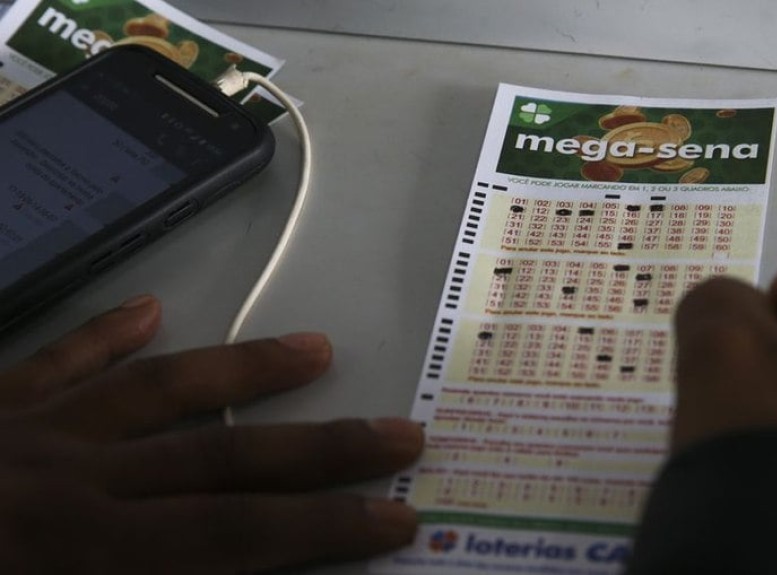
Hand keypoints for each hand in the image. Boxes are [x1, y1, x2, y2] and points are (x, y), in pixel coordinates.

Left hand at [0, 296, 423, 572]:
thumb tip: (231, 563)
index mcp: (85, 554)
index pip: (235, 535)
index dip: (323, 527)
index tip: (394, 516)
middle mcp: (69, 483)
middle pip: (222, 457)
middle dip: (320, 448)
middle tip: (398, 432)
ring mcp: (25, 435)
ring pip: (155, 390)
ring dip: (242, 370)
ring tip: (313, 348)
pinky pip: (54, 363)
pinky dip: (103, 336)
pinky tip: (148, 309)